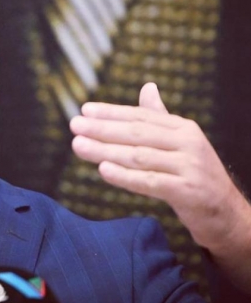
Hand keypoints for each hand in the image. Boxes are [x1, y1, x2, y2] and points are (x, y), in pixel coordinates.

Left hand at [69, 82, 250, 258]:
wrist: (227, 215)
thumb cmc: (195, 177)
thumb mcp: (180, 144)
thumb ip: (161, 118)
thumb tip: (148, 87)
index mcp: (183, 128)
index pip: (141, 116)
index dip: (112, 112)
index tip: (84, 110)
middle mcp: (188, 143)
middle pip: (137, 133)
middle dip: (102, 128)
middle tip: (74, 125)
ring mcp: (189, 167)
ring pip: (139, 156)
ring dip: (105, 150)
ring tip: (78, 145)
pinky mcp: (188, 191)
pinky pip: (150, 182)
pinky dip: (125, 176)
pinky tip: (102, 170)